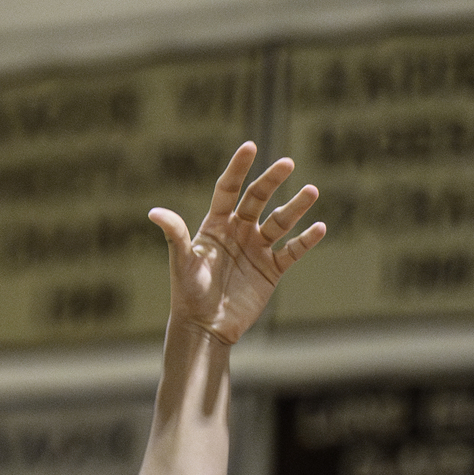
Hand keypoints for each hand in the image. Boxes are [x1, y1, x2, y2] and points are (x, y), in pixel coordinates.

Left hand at [150, 141, 323, 347]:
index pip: (228, 188)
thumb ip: (174, 235)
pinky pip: (292, 250)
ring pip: (280, 221)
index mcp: (216, 224)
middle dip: (272, 180)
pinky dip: (306, 240)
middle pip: (258, 198)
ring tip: (311, 191)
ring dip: (296, 207)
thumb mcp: (181, 262)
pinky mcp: (272, 270)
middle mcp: (239, 231)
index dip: (238, 167)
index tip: (250, 147)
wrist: (205, 327)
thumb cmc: (188, 293)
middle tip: (288, 163)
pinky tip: (319, 227)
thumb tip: (154, 212)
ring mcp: (257, 249)